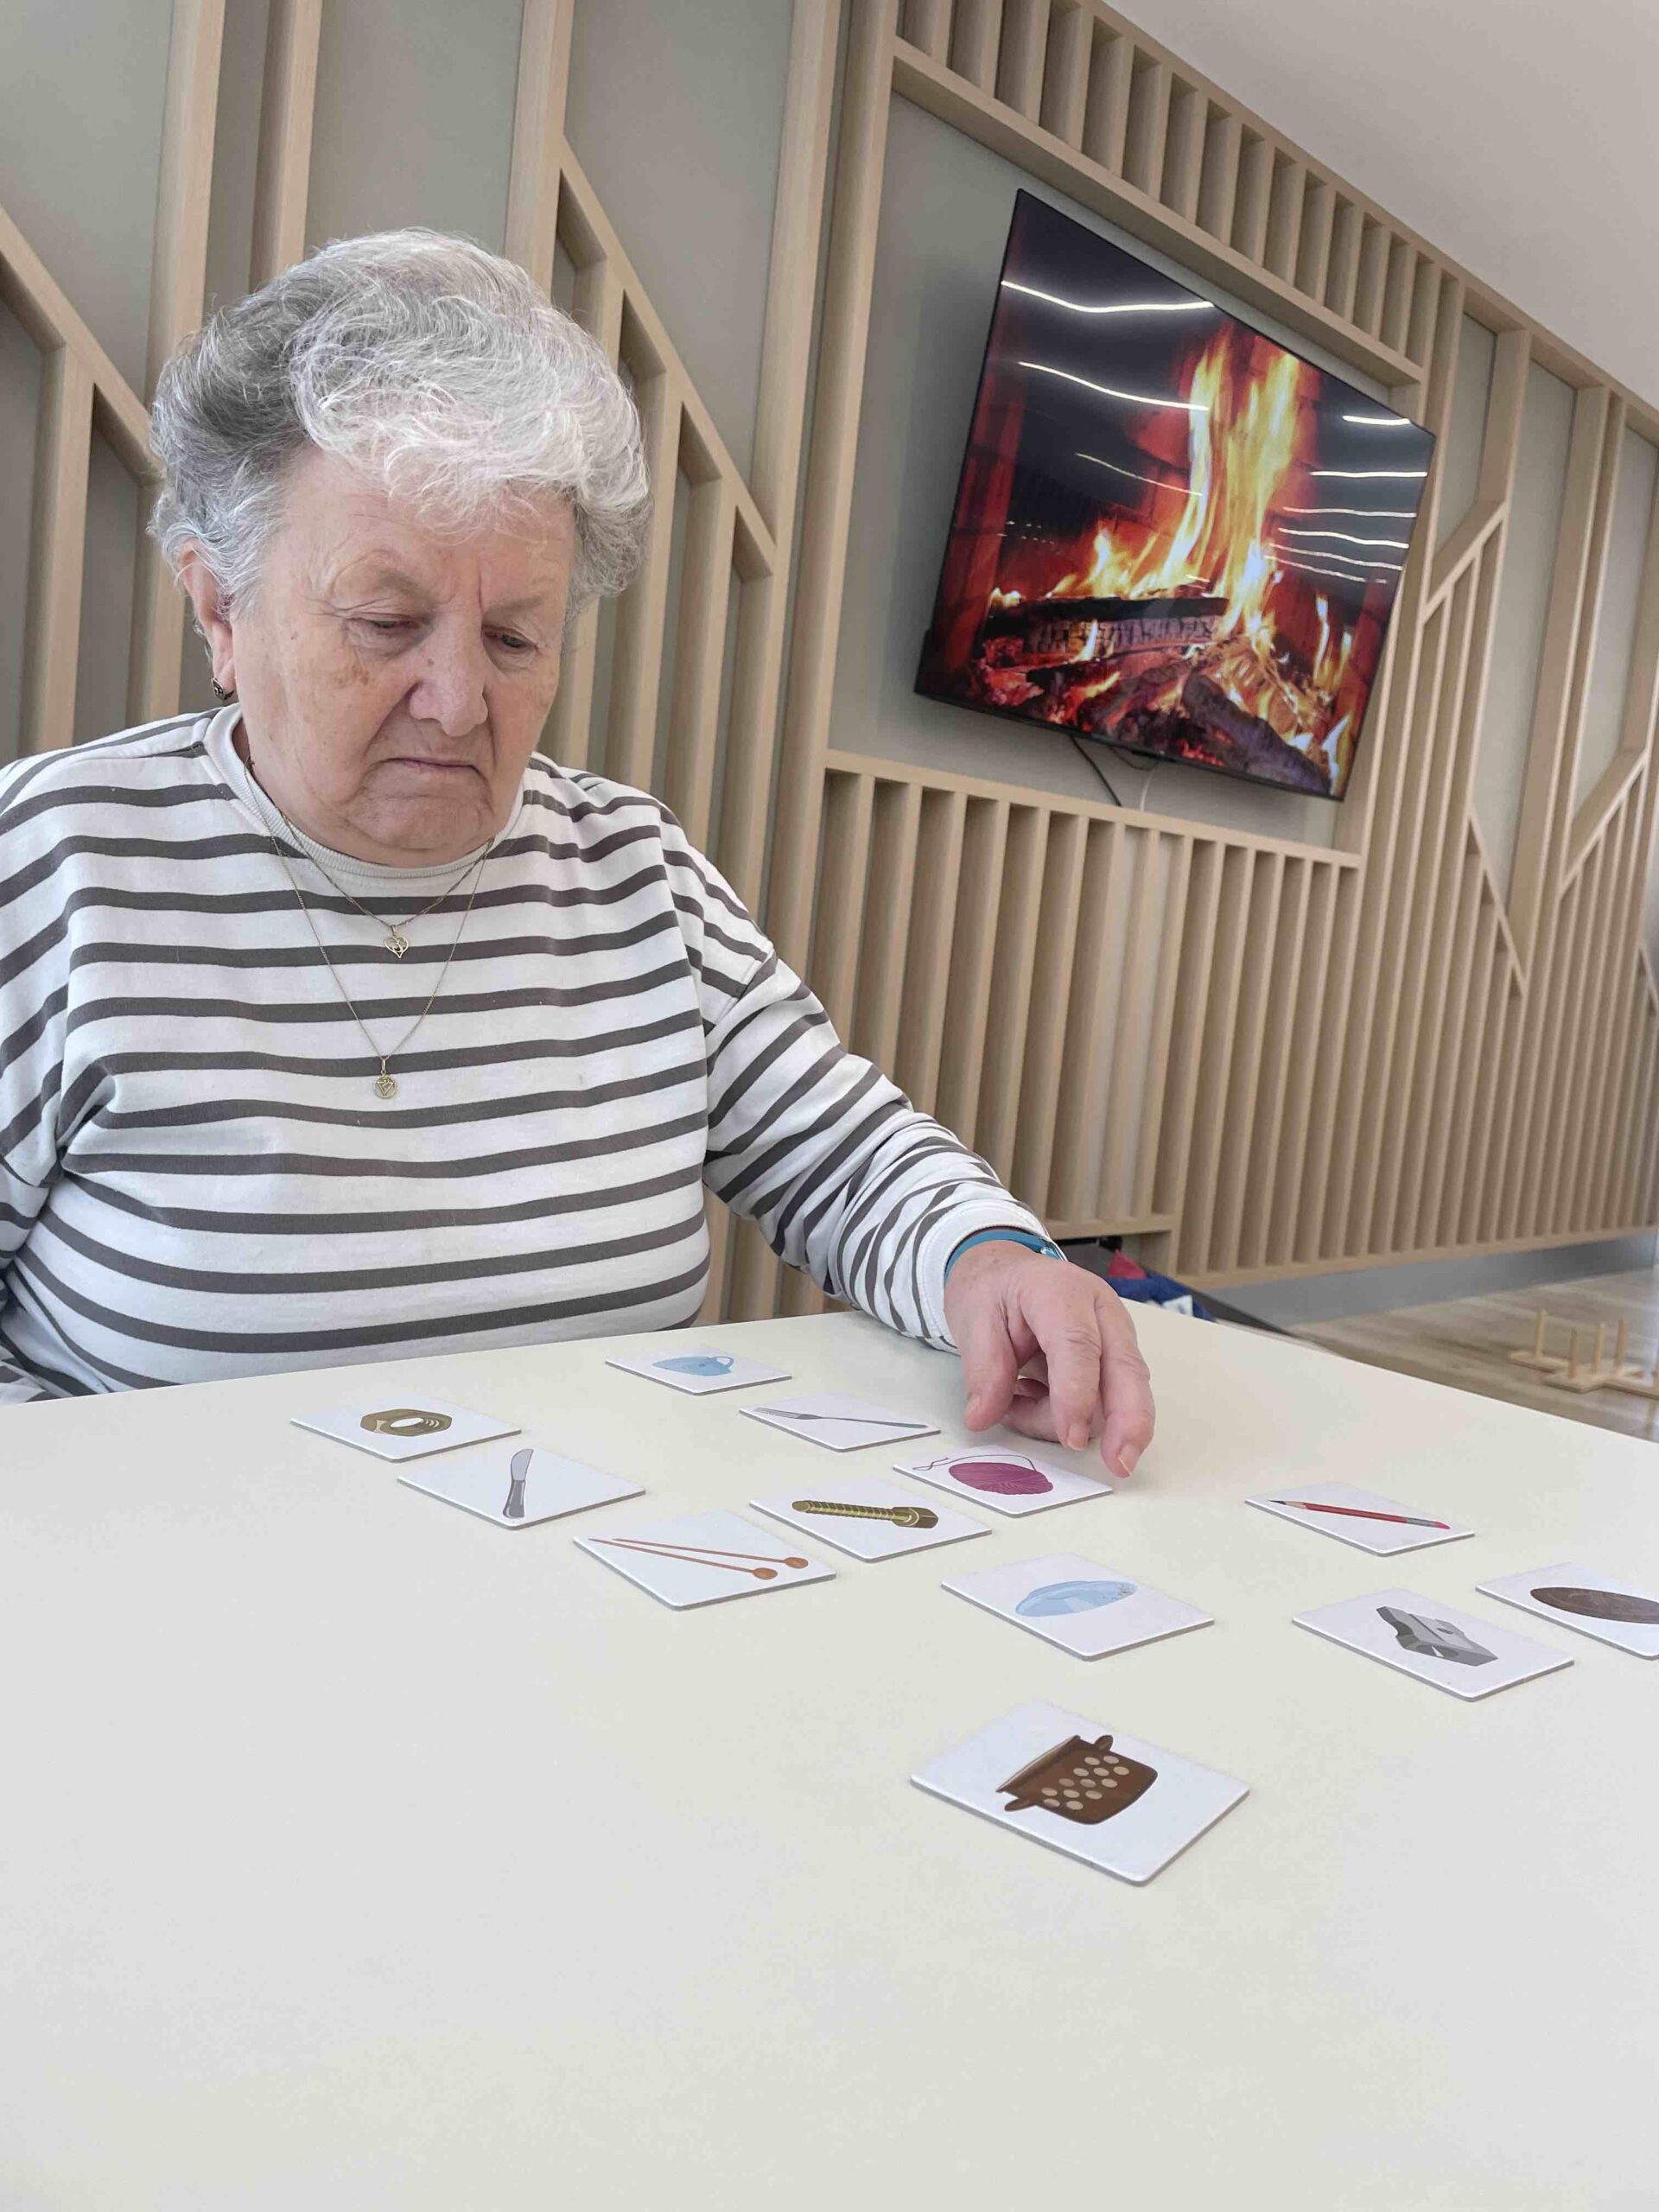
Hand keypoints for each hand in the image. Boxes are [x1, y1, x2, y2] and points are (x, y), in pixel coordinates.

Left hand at [942, 1241, 1154, 1478]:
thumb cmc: (994, 1291)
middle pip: (1127, 1370)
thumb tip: (982, 1418)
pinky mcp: (1116, 1360)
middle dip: (1128, 1421)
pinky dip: (1073, 1418)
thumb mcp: (972, 1319)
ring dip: (1076, 1422)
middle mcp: (1101, 1311)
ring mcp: (1116, 1336)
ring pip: (1119, 1396)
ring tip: (1019, 1400)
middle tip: (1119, 1465)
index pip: (1078, 1345)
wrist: (1007, 1272)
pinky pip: (1106, 1403)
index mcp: (1060, 1291)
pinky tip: (1034, 1398)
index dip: (1078, 1394)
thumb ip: (982, 1369)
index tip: (1072, 1439)